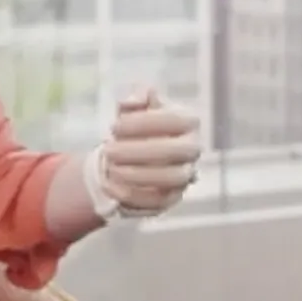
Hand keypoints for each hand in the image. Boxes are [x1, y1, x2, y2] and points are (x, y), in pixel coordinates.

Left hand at [96, 86, 201, 216]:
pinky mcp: (172, 198)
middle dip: (139, 151)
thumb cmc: (134, 129)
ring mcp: (185, 175)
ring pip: (172, 178)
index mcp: (188, 122)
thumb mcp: (133, 109)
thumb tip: (133, 102)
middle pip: (178, 150)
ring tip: (110, 168)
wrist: (130, 158)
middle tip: (109, 149)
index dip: (144, 122)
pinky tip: (109, 184)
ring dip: (137, 174)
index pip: (176, 120)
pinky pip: (158, 201)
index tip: (115, 126)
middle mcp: (193, 149)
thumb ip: (135, 99)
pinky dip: (131, 194)